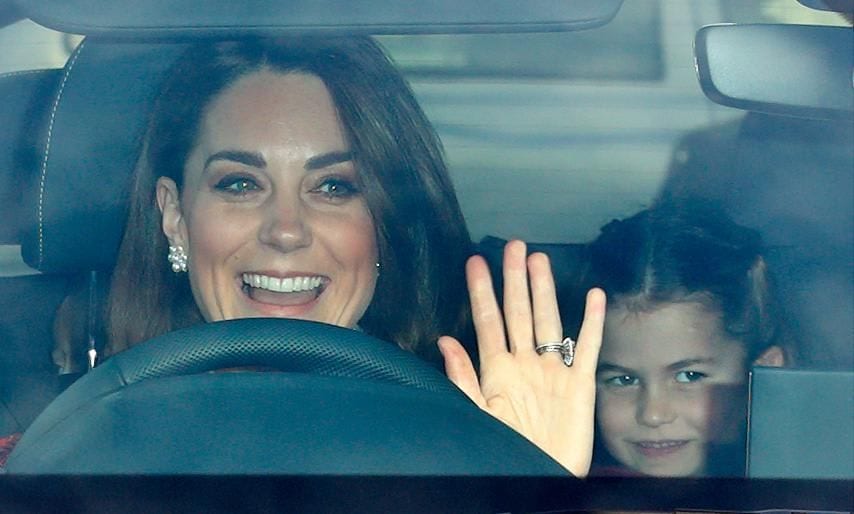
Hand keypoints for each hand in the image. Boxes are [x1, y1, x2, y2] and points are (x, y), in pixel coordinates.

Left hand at [438, 240, 605, 475]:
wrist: (540, 475)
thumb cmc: (508, 450)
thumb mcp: (478, 414)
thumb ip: (463, 378)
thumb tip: (444, 342)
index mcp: (498, 370)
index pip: (488, 321)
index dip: (481, 291)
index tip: (475, 263)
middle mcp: (526, 363)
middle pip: (520, 312)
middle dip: (515, 279)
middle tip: (514, 246)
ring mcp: (553, 371)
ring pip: (549, 321)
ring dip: (545, 291)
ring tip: (540, 260)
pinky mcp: (579, 385)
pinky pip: (588, 348)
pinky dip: (591, 323)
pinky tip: (594, 297)